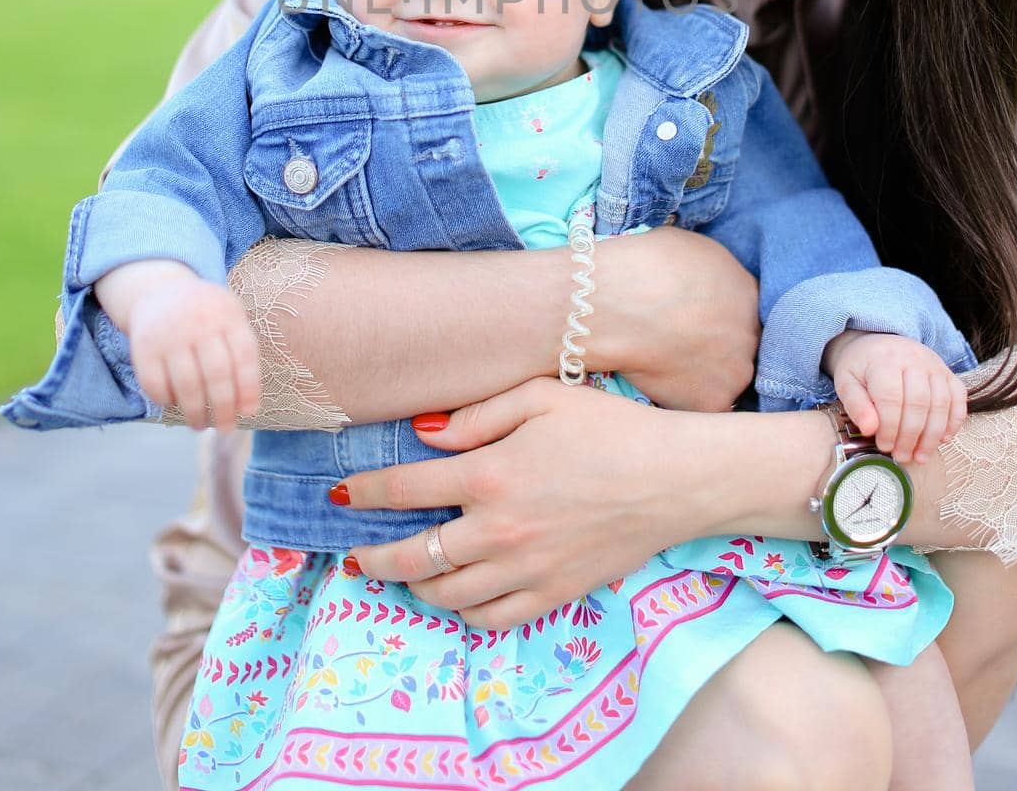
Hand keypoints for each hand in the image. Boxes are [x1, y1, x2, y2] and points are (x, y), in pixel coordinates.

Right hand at [124, 267, 260, 431]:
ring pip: (187, 385)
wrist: (160, 290)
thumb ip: (243, 356)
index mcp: (227, 314)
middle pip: (217, 375)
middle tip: (225, 428)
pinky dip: (166, 400)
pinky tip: (174, 405)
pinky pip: (155, 384)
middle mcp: (199, 322)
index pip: (244, 357)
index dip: (249, 389)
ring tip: (200, 426)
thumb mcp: (230, 318)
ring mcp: (169, 334)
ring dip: (195, 412)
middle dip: (223, 409)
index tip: (249, 413)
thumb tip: (249, 408)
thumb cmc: (206, 316)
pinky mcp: (143, 346)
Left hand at [341, 377, 701, 629]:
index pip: (403, 489)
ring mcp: (525, 569)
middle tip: (353, 555)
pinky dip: (463, 612)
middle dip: (373, 557)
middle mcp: (499, 529)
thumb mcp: (542, 396)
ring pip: (446, 594)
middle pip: (413, 555)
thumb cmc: (611, 427)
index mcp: (490, 473)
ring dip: (412, 587)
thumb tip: (423, 434)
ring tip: (400, 576)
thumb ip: (477, 414)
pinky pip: (491, 619)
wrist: (676, 478)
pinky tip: (456, 596)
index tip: (340, 494)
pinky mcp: (553, 594)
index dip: (363, 492)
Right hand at [597, 227, 758, 409]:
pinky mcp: (714, 402)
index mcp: (748, 292)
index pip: (745, 309)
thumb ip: (709, 272)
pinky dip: (685, 396)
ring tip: (668, 363)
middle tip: (681, 341)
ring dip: (704, 373)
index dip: (720, 314)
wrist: (616, 305)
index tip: (698, 317)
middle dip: (717, 344)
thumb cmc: (645, 265)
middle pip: (740, 344)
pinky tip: (661, 382)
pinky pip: (702, 403)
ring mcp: (736, 372)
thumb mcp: (690, 248)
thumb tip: (702, 282)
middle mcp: (752, 334)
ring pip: (725, 377)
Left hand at [828, 331, 966, 463]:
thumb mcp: (846, 381)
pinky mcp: (948, 372)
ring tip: (920, 456)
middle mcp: (913, 358)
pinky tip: (943, 439)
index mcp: (884, 360)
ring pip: (941, 403)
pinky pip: (958, 397)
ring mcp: (934, 364)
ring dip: (932, 435)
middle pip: (918, 403)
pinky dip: (954, 421)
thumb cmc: (862, 367)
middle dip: (910, 436)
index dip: (889, 427)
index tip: (884, 446)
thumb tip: (870, 429)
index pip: (891, 398)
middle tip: (902, 456)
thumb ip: (855, 405)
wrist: (879, 343)